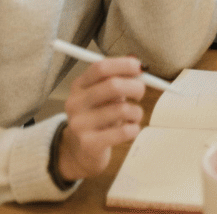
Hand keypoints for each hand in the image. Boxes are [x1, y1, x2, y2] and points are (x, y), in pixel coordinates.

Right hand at [57, 57, 145, 181]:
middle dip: (135, 87)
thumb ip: (118, 78)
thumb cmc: (99, 116)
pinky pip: (123, 131)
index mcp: (79, 86)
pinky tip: (131, 128)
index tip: (139, 68)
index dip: (124, 65)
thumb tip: (138, 65)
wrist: (81, 151)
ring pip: (122, 110)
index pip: (100, 68)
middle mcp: (75, 103)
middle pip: (113, 86)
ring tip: (134, 115)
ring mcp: (80, 124)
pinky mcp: (89, 143)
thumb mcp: (103, 95)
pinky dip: (134, 128)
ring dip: (137, 111)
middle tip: (140, 93)